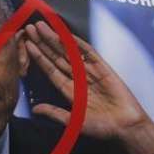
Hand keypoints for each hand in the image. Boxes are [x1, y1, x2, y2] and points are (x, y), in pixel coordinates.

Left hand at [24, 21, 153, 153]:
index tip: (27, 45)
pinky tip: (65, 34)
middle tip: (30, 28)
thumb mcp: (74, 121)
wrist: (125, 126)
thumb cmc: (102, 127)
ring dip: (55, 39)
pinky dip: (77, 43)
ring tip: (42, 27)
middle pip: (56, 56)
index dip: (39, 57)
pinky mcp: (103, 67)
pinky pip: (88, 52)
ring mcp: (90, 71)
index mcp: (69, 90)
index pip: (50, 70)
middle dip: (43, 43)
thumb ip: (55, 113)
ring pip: (68, 52)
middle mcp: (77, 78)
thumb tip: (35, 110)